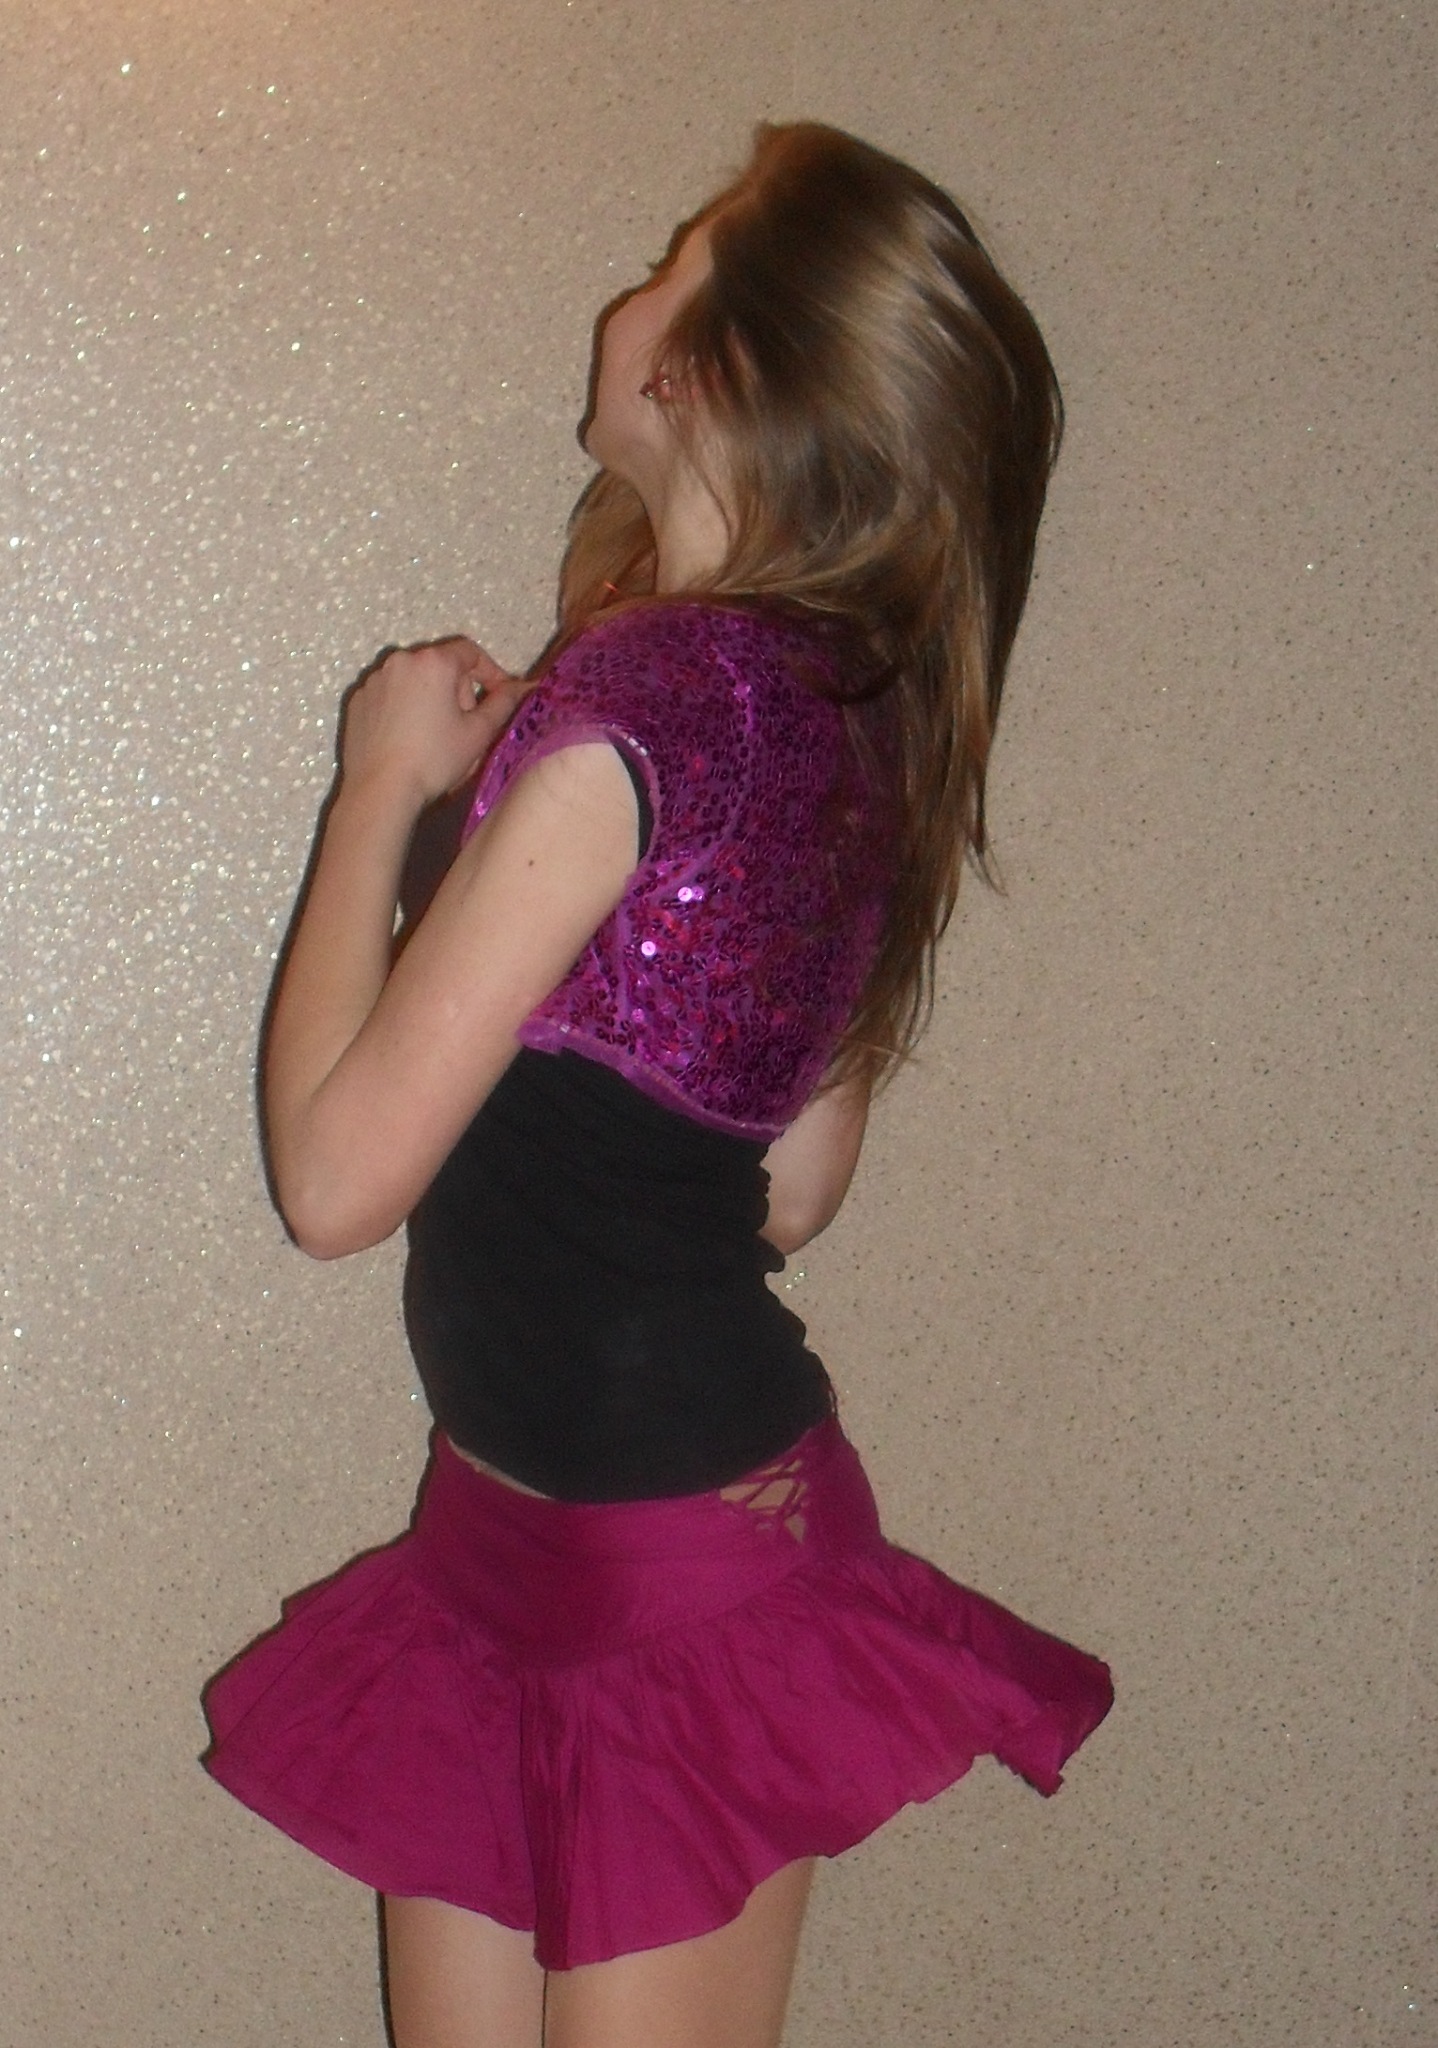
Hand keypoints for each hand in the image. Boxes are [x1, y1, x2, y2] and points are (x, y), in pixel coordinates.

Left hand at [339, 638, 526, 809]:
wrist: (381, 789)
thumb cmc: (435, 759)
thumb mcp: (478, 733)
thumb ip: (503, 703)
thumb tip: (522, 687)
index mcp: (434, 662)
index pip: (470, 652)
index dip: (491, 671)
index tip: (500, 696)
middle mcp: (401, 661)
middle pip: (440, 665)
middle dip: (458, 688)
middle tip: (465, 724)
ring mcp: (375, 680)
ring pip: (413, 679)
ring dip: (429, 697)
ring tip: (433, 733)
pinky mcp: (358, 700)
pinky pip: (390, 694)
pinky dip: (402, 708)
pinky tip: (406, 738)